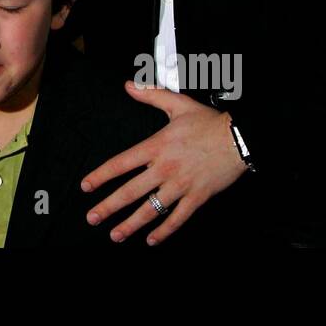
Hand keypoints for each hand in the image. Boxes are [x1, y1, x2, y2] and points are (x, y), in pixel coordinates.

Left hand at [82, 83, 247, 244]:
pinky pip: (177, 219)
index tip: (86, 186)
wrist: (239, 138)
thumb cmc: (209, 123)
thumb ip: (151, 95)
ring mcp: (180, 185)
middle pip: (130, 191)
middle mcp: (164, 168)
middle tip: (92, 217)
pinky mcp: (197, 197)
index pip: (121, 163)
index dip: (101, 176)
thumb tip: (129, 86)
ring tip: (116, 235)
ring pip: (150, 209)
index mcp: (156, 146)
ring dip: (131, 224)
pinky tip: (152, 240)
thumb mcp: (178, 104)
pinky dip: (164, 231)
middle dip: (109, 207)